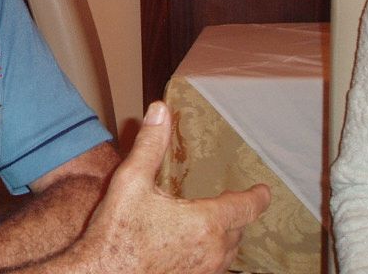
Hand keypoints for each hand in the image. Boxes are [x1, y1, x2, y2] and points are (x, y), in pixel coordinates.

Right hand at [79, 101, 269, 273]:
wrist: (102, 273)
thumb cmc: (116, 231)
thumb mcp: (131, 180)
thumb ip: (149, 145)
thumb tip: (160, 110)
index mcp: (205, 222)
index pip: (245, 207)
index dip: (257, 197)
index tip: (264, 191)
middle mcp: (212, 251)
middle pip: (238, 230)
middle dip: (237, 214)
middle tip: (231, 201)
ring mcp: (203, 272)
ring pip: (228, 252)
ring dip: (226, 235)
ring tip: (216, 223)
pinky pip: (214, 266)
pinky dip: (213, 252)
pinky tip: (194, 245)